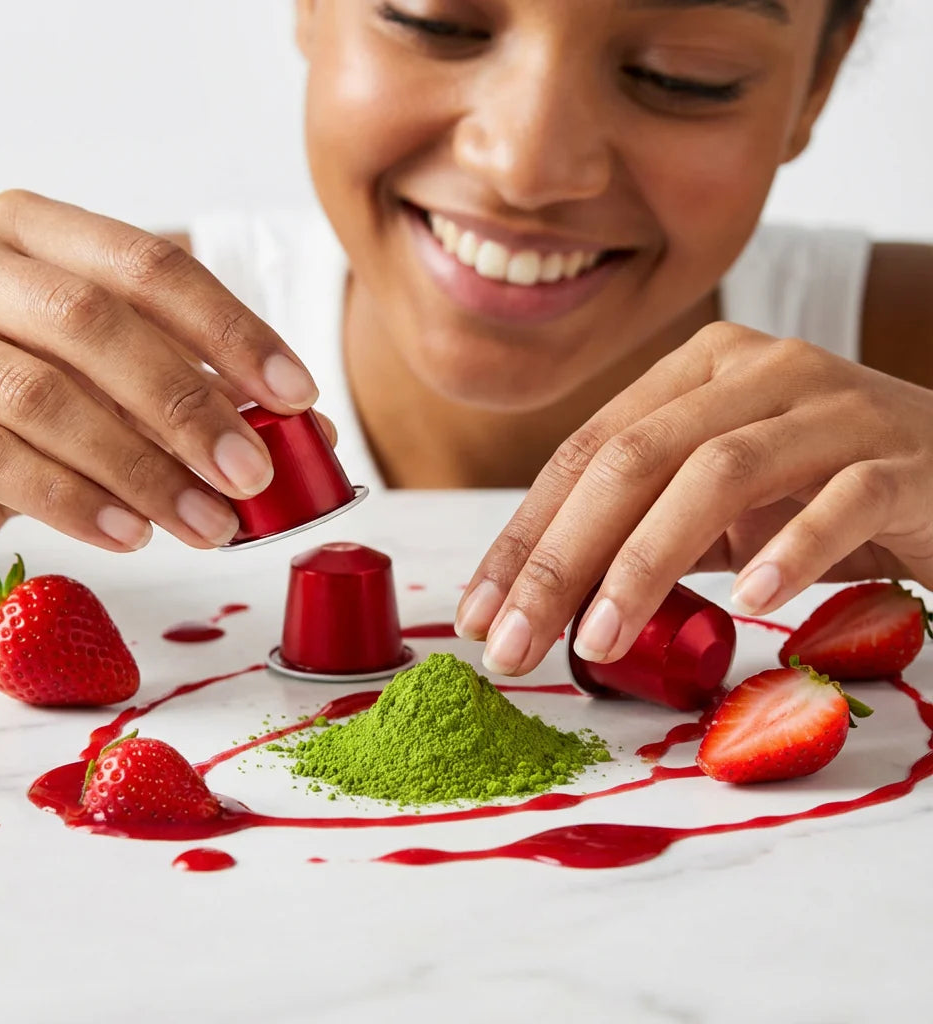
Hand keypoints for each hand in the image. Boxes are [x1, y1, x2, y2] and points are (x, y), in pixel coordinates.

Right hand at [0, 190, 320, 566]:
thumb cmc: (17, 398)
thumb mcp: (109, 379)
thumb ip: (193, 392)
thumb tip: (311, 435)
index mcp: (32, 234)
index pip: (147, 265)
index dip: (230, 331)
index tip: (297, 395)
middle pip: (94, 322)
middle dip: (189, 405)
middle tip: (253, 473)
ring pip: (43, 397)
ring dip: (143, 470)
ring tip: (207, 523)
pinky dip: (73, 502)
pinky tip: (130, 534)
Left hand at [455, 322, 932, 675]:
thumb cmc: (820, 493)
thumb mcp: (719, 504)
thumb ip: (645, 528)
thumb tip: (546, 600)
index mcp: (696, 372)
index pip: (586, 453)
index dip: (525, 536)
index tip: (480, 615)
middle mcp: (756, 370)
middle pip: (632, 460)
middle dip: (558, 560)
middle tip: (514, 646)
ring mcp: (831, 404)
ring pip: (716, 473)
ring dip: (646, 564)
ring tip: (599, 642)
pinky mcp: (900, 454)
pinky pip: (838, 498)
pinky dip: (790, 550)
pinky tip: (751, 600)